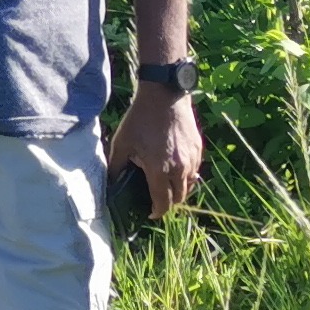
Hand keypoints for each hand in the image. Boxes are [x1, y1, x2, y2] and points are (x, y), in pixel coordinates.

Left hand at [107, 86, 203, 218]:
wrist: (164, 95)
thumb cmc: (140, 119)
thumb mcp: (122, 143)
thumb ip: (116, 167)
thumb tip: (110, 183)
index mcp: (160, 170)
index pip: (163, 202)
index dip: (158, 212)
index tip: (151, 214)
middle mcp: (180, 168)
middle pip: (180, 197)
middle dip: (169, 203)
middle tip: (158, 201)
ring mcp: (192, 159)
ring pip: (190, 184)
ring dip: (180, 190)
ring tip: (167, 186)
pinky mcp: (198, 149)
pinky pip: (195, 170)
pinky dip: (187, 175)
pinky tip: (176, 169)